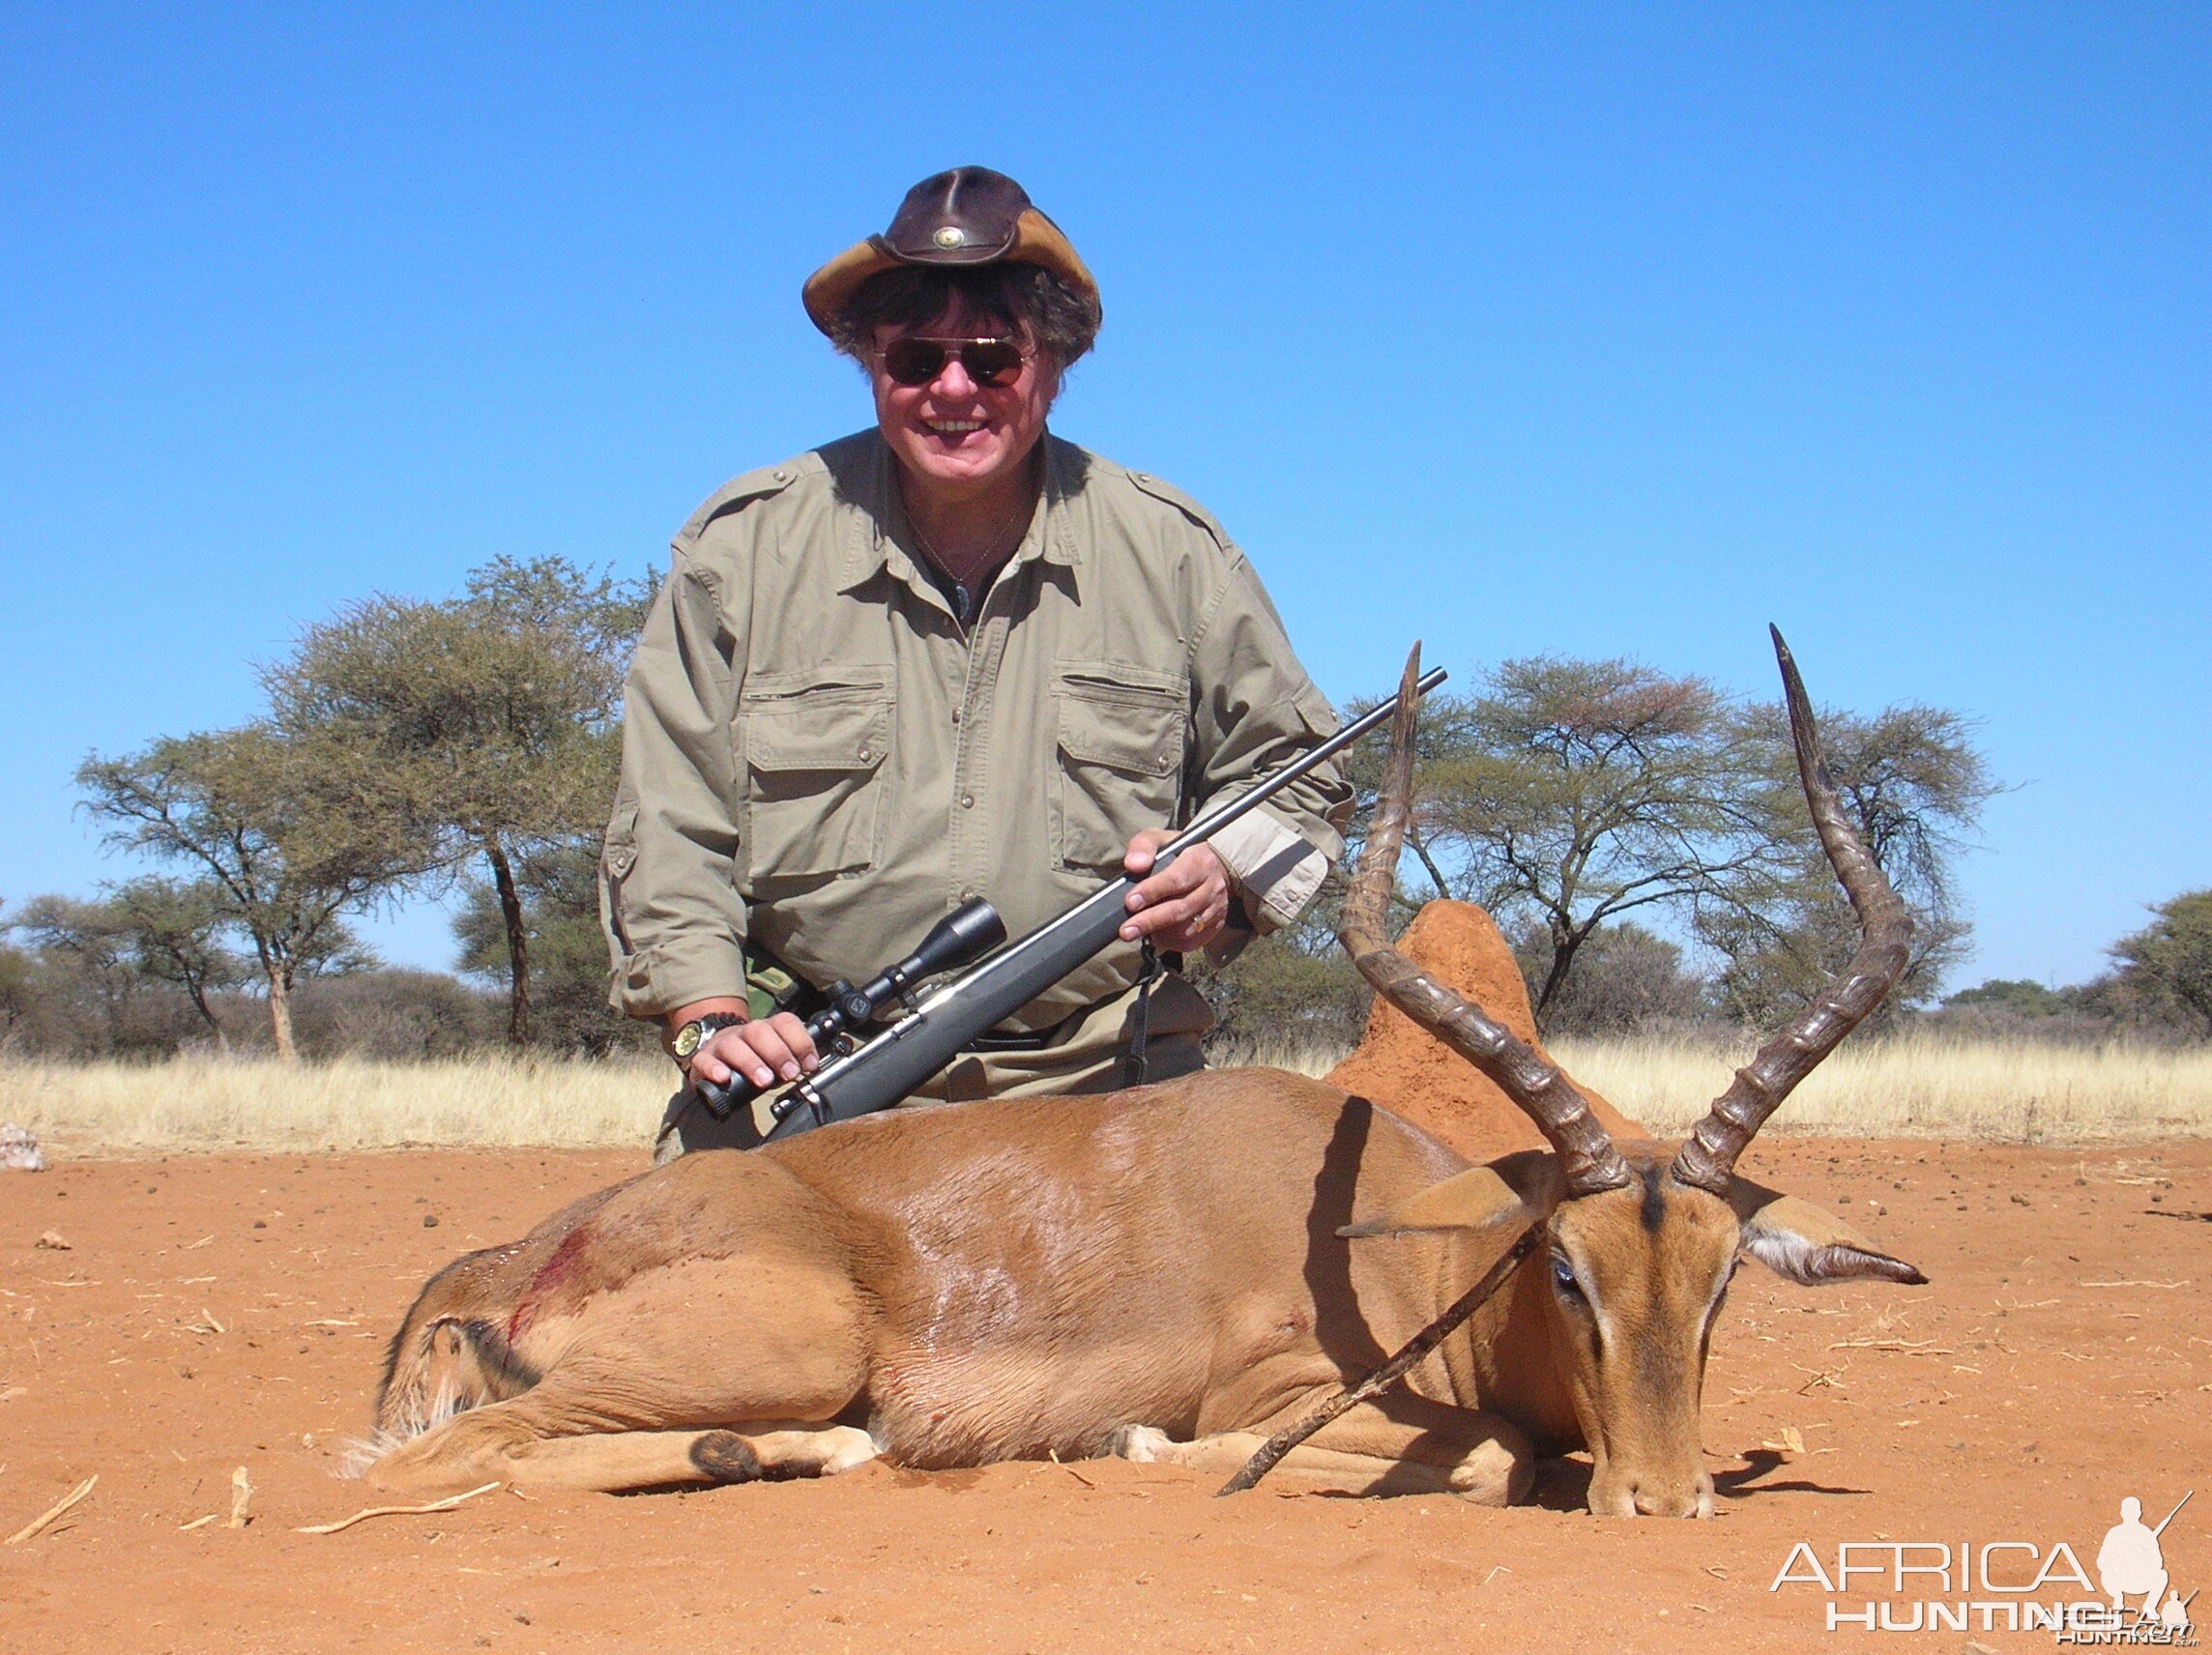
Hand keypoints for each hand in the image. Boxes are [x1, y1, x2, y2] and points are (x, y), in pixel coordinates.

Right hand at [690, 1012, 818, 1093]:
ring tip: (763, 1080)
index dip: (801, 1041)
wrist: (717, 1059)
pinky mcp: (703, 1059)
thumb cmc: (754, 1062)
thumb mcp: (776, 1062)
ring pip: (733, 1045)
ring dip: (750, 1062)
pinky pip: (704, 1059)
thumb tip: (811, 1071)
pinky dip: (714, 1068)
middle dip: (778, 1052)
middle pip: (759, 1031)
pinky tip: (724, 1078)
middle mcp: (745, 1033)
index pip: (785, 1022)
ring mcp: (722, 1044)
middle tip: (789, 1074)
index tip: (809, 1065)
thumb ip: (792, 1064)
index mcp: (767, 1029)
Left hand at [1119, 830, 1232, 951]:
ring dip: (1159, 933)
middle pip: (1181, 908)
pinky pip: (1193, 941)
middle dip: (1150, 921)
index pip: (1177, 879)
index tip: (1131, 902)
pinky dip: (1172, 942)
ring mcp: (1217, 907)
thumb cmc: (1181, 853)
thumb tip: (1133, 864)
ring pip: (1187, 929)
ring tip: (1138, 932)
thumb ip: (1144, 846)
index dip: (1153, 891)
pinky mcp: (1216, 924)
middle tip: (1126, 930)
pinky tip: (1156, 936)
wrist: (1214, 865)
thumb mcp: (1161, 839)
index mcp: (1200, 861)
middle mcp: (1213, 886)